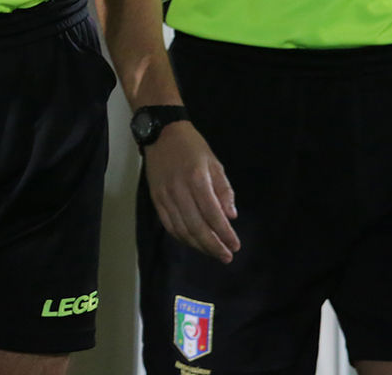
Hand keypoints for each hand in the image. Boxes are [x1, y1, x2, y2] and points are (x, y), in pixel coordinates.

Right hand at [142, 121, 238, 262]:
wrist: (162, 133)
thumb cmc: (193, 147)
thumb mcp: (214, 163)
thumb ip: (224, 190)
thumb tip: (231, 217)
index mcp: (197, 179)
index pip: (213, 214)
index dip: (225, 233)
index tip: (235, 246)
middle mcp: (179, 190)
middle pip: (196, 227)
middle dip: (213, 246)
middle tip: (226, 256)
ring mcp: (165, 196)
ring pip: (182, 229)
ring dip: (198, 245)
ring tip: (212, 253)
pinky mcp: (155, 199)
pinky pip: (168, 225)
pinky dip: (181, 237)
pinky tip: (193, 242)